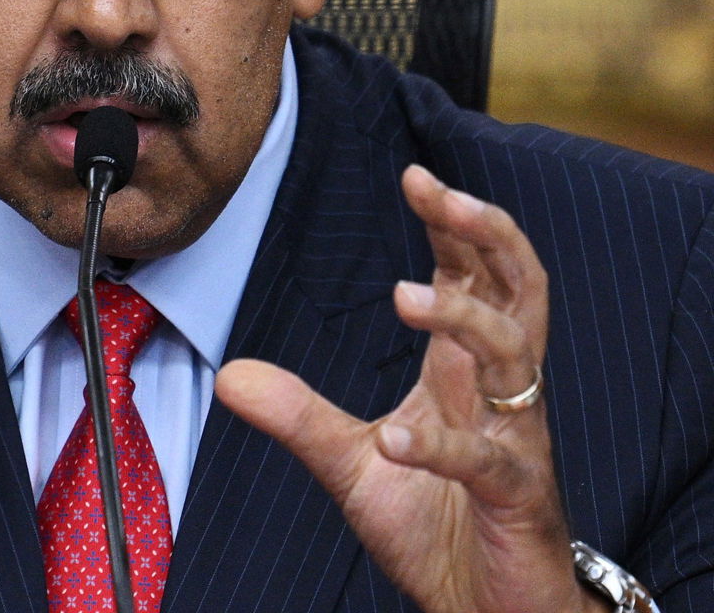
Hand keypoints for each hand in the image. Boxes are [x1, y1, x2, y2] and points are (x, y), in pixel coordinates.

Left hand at [216, 165, 604, 612]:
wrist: (485, 609)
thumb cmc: (434, 525)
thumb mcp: (352, 461)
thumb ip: (298, 415)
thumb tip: (229, 374)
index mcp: (465, 372)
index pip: (475, 276)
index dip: (454, 224)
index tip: (414, 178)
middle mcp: (501, 392)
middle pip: (519, 287)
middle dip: (484, 232)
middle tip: (437, 193)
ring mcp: (517, 440)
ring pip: (517, 354)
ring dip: (465, 318)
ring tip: (405, 295)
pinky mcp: (518, 497)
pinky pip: (489, 460)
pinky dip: (440, 446)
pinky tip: (394, 439)